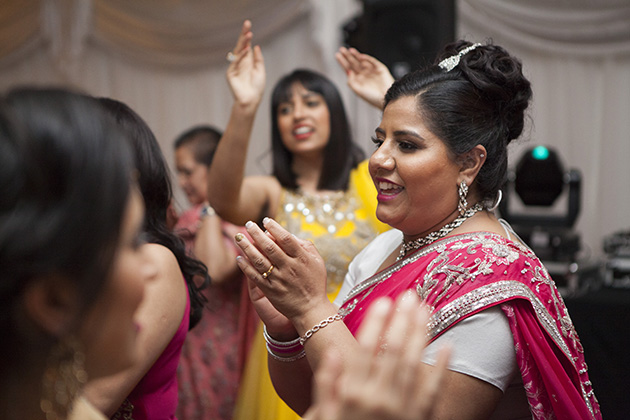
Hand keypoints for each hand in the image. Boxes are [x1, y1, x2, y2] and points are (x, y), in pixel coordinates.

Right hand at [226, 20, 265, 108]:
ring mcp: (234, 67)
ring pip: (238, 51)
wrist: (251, 100)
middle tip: (247, 23)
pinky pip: (235, 62)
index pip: (246, 45)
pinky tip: (246, 49)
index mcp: (247, 60)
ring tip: (249, 34)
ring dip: (243, 42)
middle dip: (244, 35)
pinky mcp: (230, 73)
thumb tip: (255, 46)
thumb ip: (258, 59)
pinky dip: (240, 55)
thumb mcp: (260, 70)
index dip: (247, 36)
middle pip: (241, 45)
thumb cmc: (257, 87)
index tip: (249, 25)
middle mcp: (240, 62)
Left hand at [234, 218, 328, 323]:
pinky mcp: (270, 291)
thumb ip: (306, 246)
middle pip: (270, 247)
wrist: (311, 310)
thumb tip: (290, 234)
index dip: (275, 228)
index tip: (266, 220)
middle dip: (257, 234)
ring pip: (259, 260)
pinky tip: (239, 258)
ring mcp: (279, 279)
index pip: (286, 238)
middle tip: (248, 224)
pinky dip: (246, 267)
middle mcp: (289, 268)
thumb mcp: (317, 262)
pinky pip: (255, 276)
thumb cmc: (315, 283)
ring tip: (238, 237)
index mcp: (302, 258)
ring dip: (247, 247)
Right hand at [304, 293, 450, 419]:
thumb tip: (333, 353)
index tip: (383, 301)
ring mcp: (401, 409)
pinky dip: (441, 368)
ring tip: (427, 310)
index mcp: (353, 393)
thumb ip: (326, 385)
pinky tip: (448, 346)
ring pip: (414, 364)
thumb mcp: (321, 417)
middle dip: (402, 320)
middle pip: (393, 350)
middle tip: (410, 295)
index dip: (376, 323)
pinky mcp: (418, 419)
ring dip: (421, 334)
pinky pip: (432, 391)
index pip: (365, 349)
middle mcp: (378, 398)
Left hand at [335, 46, 394, 108]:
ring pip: (362, 60)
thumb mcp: (358, 91)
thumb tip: (348, 72)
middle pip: (354, 63)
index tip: (337, 55)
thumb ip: (351, 82)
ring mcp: (372, 71)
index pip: (349, 68)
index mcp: (358, 79)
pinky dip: (367, 58)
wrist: (386, 99)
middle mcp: (364, 74)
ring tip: (349, 50)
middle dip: (348, 56)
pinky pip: (372, 61)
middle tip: (341, 50)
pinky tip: (360, 56)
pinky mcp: (380, 68)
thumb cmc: (373, 98)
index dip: (343, 62)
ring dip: (356, 55)